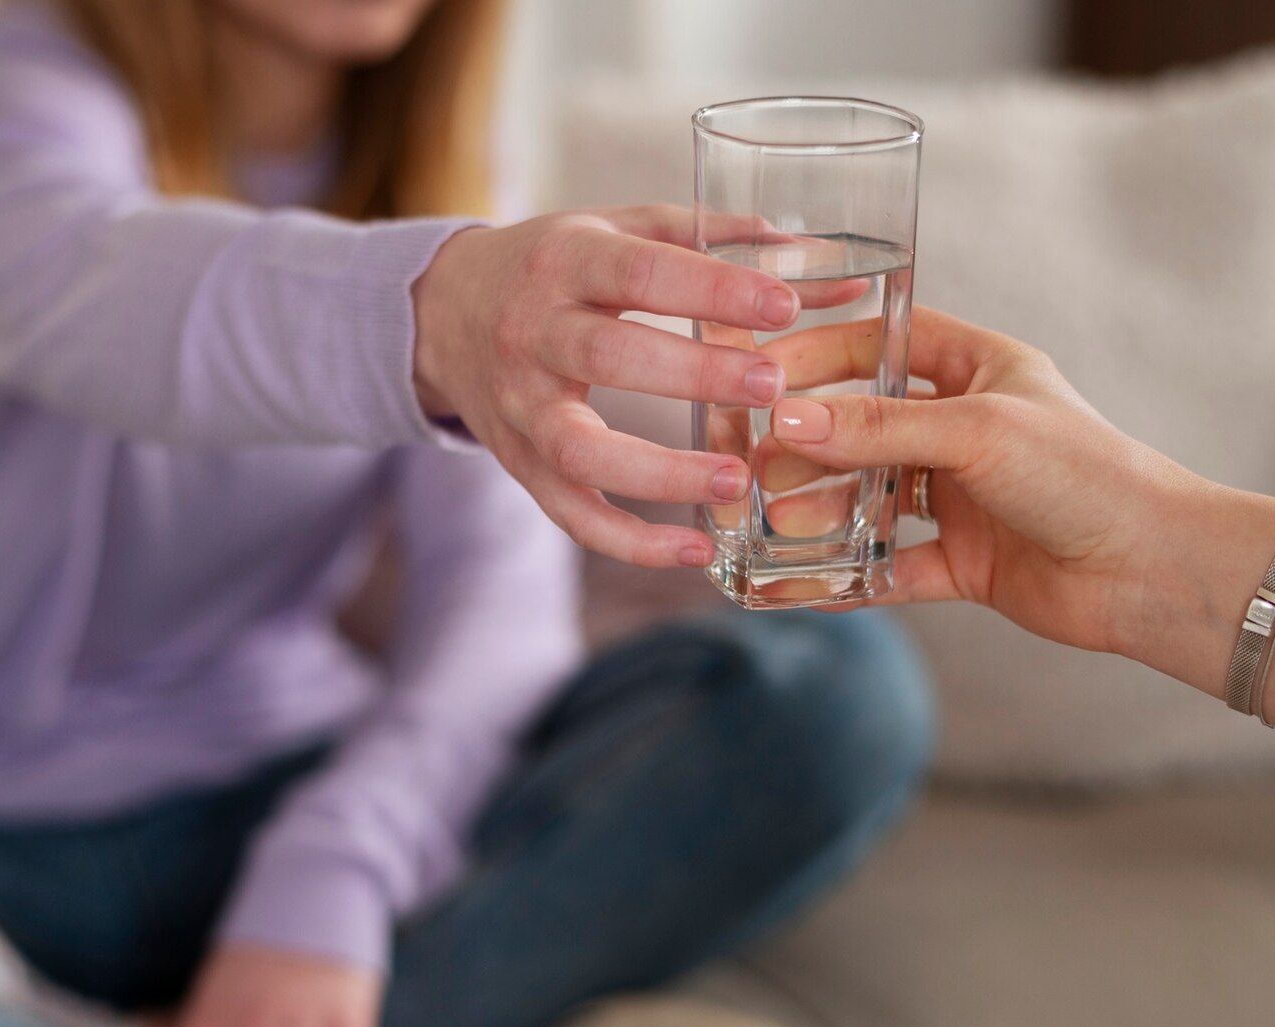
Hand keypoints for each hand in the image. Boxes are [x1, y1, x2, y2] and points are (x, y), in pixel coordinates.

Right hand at [411, 205, 804, 568]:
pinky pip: (571, 515)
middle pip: (606, 357)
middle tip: (772, 386)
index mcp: (565, 261)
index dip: (710, 290)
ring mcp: (521, 408)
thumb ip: (715, 239)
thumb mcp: (619, 228)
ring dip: (660, 473)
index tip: (783, 306)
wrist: (446, 315)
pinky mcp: (521, 465)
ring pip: (580, 450)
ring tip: (737, 479)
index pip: (638, 273)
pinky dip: (631, 542)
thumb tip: (828, 261)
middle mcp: (532, 333)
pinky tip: (696, 551)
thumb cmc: (556, 267)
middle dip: (692, 374)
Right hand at [765, 306, 1204, 655]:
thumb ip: (878, 427)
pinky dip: (847, 576)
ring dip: (821, 508)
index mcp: (977, 369)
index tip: (759, 373)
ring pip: (869, 496)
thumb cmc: (1086, 475)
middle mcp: (964, 428)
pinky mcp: (963, 560)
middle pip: (863, 425)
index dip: (817, 354)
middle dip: (807, 444)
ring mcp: (962, 496)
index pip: (881, 343)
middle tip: (751, 462)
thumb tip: (785, 420)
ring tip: (773, 521)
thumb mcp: (976, 432)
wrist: (1154, 571)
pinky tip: (799, 584)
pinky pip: (890, 566)